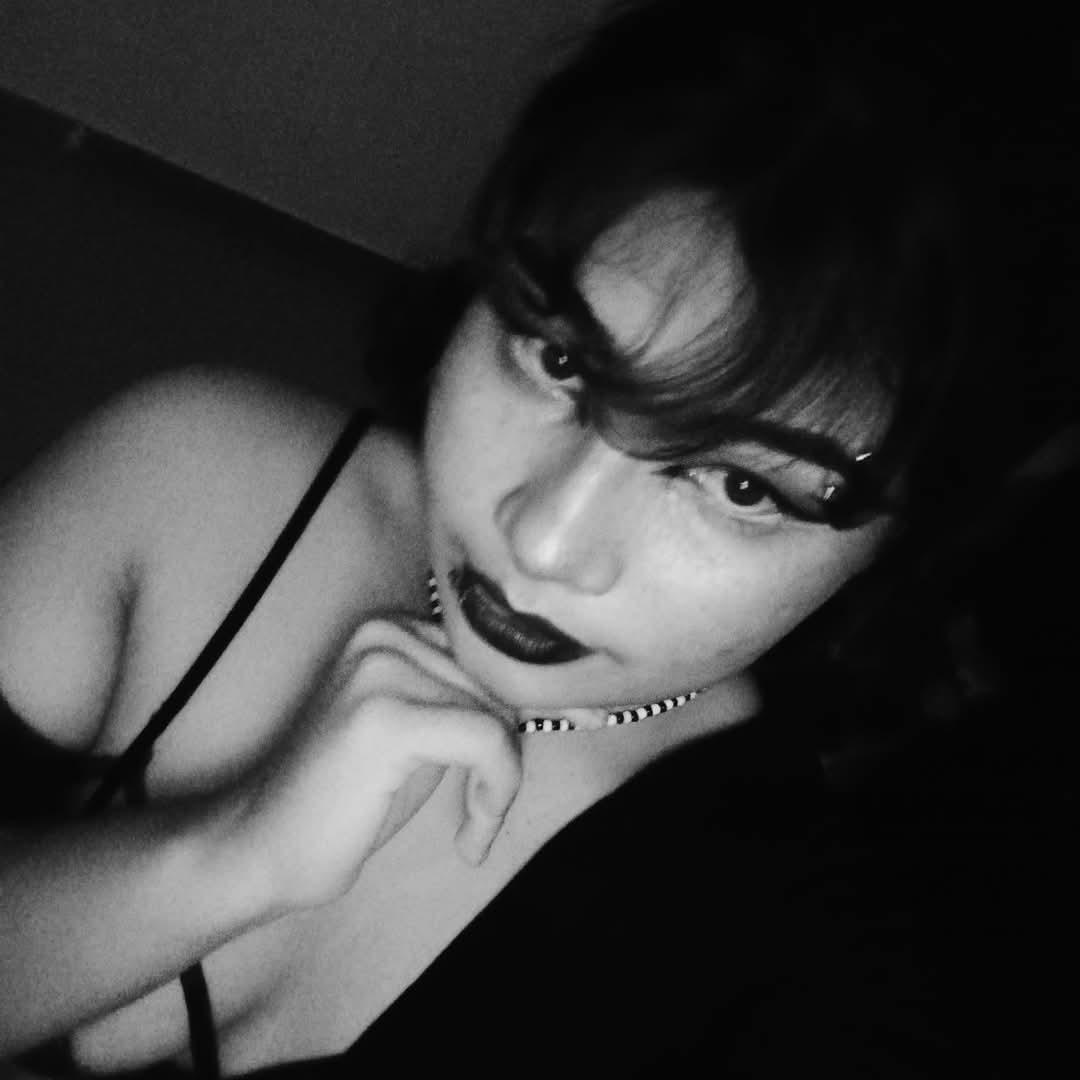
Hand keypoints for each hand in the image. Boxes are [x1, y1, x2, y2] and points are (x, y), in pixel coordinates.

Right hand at [227, 616, 521, 910]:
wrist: (261, 846)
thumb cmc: (345, 798)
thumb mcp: (419, 730)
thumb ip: (465, 700)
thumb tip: (544, 696)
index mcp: (393, 627)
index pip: (494, 658)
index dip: (515, 716)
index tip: (512, 771)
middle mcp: (386, 632)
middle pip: (501, 686)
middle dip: (507, 755)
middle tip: (484, 811)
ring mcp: (381, 669)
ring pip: (500, 717)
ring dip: (501, 784)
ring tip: (473, 827)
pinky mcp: (386, 716)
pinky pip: (486, 742)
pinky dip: (494, 795)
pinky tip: (470, 839)